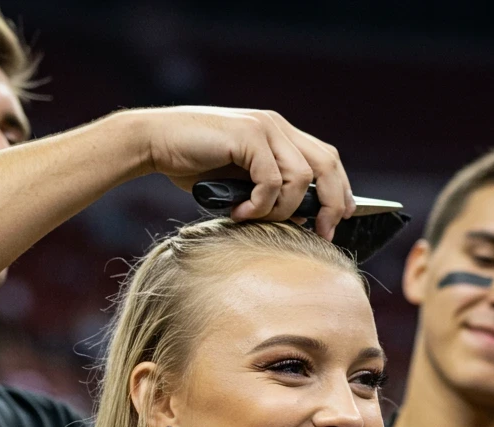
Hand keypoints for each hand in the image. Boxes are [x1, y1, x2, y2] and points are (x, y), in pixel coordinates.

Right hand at [128, 106, 354, 239]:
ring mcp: (265, 128)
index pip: (326, 159)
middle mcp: (277, 127)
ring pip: (302, 178)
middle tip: (321, 233)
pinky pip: (272, 181)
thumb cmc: (191, 164)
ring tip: (254, 218)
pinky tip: (238, 212)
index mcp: (279, 134)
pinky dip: (259, 205)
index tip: (337, 220)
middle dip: (330, 203)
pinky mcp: (249, 136)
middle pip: (327, 164)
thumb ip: (267, 189)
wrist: (154, 142)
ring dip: (282, 209)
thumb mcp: (239, 180)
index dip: (338, 190)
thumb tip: (298, 218)